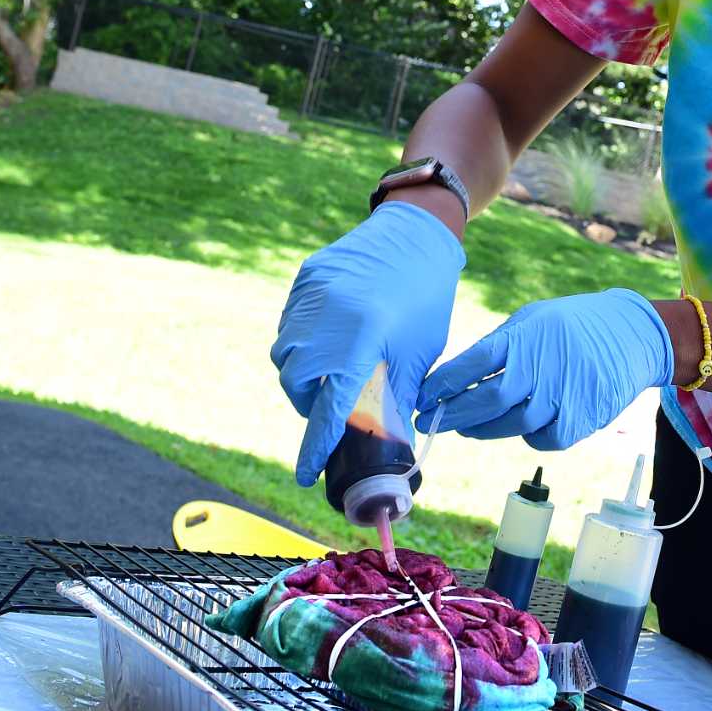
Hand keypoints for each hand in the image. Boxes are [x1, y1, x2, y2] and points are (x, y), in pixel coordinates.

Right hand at [272, 201, 464, 484]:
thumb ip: (396, 399)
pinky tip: (328, 338)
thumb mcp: (417, 355)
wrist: (416, 235)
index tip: (307, 475)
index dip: (317, 446)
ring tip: (331, 371)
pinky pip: (290, 323)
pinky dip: (302, 341)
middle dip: (308, 403)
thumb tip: (389, 445)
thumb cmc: (425, 300)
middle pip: (296, 382)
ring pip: (286, 353)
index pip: (329, 408)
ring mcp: (311, 296)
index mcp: (362, 343)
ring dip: (302, 373)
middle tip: (331, 406)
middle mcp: (328, 320)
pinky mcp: (305, 279)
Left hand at [416, 289, 673, 450]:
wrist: (632, 336)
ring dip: (481, 429)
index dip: (443, 384)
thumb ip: (499, 346)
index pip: (472, 364)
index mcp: (523, 338)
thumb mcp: (532, 320)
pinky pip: (539, 438)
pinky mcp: (577, 422)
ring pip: (508, 426)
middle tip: (429, 421)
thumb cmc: (572, 325)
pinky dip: (525, 434)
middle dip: (452, 415)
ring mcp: (559, 399)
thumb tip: (457, 376)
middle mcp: (539, 369)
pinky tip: (522, 423)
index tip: (421, 396)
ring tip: (465, 426)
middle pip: (485, 402)